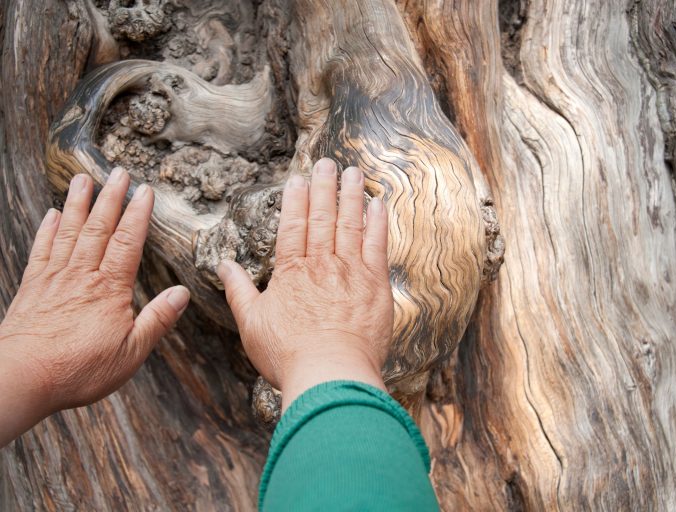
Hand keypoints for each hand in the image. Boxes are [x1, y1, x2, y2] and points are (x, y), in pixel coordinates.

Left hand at [0, 169, 188, 445]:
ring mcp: (54, 279)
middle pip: (98, 228)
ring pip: (69, 232)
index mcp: (110, 289)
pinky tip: (51, 215)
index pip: (128, 242)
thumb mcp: (131, 352)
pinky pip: (42, 250)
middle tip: (118, 172)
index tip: (145, 190)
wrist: (22, 377)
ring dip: (77, 204)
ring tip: (83, 179)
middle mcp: (82, 276)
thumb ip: (157, 320)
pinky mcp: (33, 288)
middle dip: (110, 198)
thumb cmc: (79, 368)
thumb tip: (182, 294)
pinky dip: (47, 230)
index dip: (138, 214)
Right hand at [217, 158, 392, 409]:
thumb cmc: (288, 354)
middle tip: (328, 163)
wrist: (330, 374)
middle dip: (324, 187)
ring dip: (351, 196)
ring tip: (353, 173)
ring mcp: (351, 272)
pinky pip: (378, 246)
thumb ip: (238, 291)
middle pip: (322, 218)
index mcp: (291, 272)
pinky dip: (378, 223)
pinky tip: (378, 205)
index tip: (299, 178)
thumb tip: (223, 265)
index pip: (293, 225)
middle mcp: (321, 264)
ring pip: (350, 224)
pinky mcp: (375, 285)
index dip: (296, 199)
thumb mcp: (251, 324)